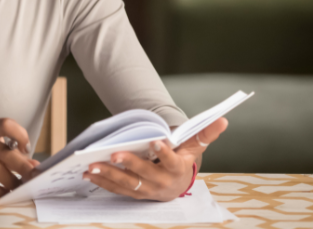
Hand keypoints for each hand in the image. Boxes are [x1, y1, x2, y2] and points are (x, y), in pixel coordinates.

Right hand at [0, 118, 39, 197]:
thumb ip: (15, 152)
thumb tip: (35, 166)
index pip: (5, 124)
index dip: (20, 135)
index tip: (26, 149)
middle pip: (2, 150)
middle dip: (21, 165)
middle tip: (33, 176)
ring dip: (11, 180)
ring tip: (20, 187)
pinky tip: (6, 192)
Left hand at [82, 117, 227, 200]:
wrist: (178, 184)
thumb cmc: (184, 160)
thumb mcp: (194, 147)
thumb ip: (205, 133)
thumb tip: (223, 119)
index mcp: (178, 169)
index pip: (172, 161)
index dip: (164, 152)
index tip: (155, 141)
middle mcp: (162, 183)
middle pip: (144, 174)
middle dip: (128, 164)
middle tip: (113, 154)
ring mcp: (147, 190)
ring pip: (127, 184)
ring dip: (109, 175)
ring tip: (92, 166)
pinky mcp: (134, 193)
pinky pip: (117, 189)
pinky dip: (102, 182)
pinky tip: (89, 174)